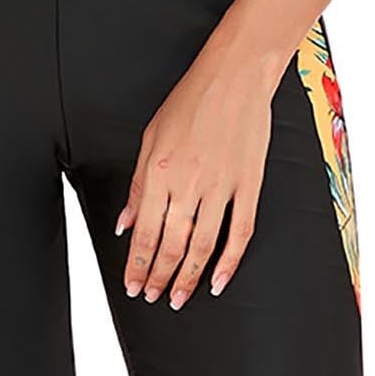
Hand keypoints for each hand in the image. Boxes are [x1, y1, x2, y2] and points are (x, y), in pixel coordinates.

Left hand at [116, 40, 283, 309]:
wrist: (235, 77)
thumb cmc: (190, 101)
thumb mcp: (150, 137)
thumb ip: (138, 186)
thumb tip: (125, 224)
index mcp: (160, 172)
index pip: (146, 232)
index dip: (138, 265)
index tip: (133, 285)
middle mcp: (189, 184)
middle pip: (172, 245)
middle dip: (159, 277)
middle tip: (153, 297)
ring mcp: (222, 186)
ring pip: (203, 245)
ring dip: (189, 277)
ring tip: (179, 298)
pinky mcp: (249, 185)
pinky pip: (240, 232)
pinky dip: (230, 261)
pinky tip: (219, 281)